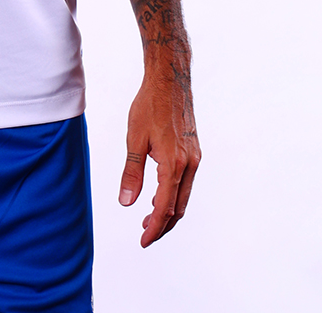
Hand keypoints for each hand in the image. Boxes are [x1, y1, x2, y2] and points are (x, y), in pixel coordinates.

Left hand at [118, 64, 199, 246]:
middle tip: (144, 234)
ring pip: (183, 196)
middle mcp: (189, 165)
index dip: (153, 227)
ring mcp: (194, 158)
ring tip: (149, 218)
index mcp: (174, 164)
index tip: (142, 240)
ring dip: (168, 210)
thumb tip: (126, 203)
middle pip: (178, 208)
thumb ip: (131, 173)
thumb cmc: (149, 105)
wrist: (170, 80)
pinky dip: (173, 194)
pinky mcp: (193, 151)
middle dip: (162, 225)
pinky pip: (186, 182)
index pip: (165, 208)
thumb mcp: (134, 138)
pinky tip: (159, 194)